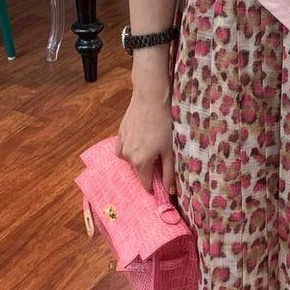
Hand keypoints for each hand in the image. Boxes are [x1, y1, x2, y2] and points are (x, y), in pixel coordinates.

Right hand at [117, 68, 175, 196]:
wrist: (149, 100)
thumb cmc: (163, 124)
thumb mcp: (169, 150)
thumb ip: (168, 172)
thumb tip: (169, 190)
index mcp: (140, 162)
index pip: (145, 183)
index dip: (153, 187)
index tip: (160, 187)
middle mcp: (127, 156)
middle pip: (138, 171)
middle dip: (148, 170)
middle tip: (160, 160)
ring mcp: (121, 145)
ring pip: (131, 159)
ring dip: (139, 158)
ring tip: (152, 146)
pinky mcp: (120, 134)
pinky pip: (124, 148)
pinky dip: (132, 149)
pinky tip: (141, 140)